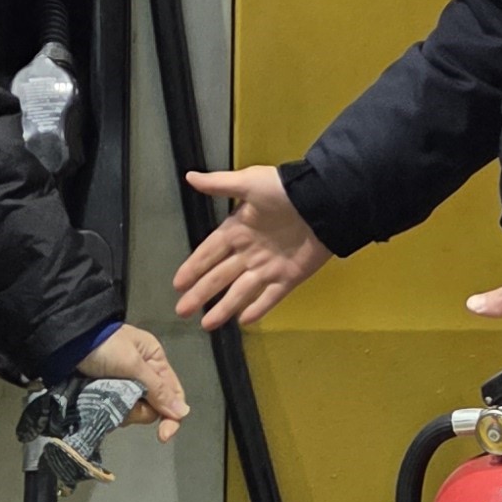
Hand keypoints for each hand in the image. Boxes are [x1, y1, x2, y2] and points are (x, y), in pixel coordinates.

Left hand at [76, 323, 189, 441]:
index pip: (173, 394)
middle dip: (138, 410)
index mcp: (155, 361)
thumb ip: (157, 389)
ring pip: (134, 412)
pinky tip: (99, 401)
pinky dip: (109, 410)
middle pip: (153, 408)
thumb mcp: (133, 363)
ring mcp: (124, 387)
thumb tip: (183, 413)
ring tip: (105, 395)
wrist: (68, 342)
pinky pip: (116, 412)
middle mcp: (143, 375)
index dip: (172, 416)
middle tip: (122, 401)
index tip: (164, 436)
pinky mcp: (107, 395)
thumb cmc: (104, 345)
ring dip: (122, 410)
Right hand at [174, 166, 330, 328]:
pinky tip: (244, 321)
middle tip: (182, 311)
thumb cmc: (284, 190)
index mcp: (237, 230)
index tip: (177, 284)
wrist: (323, 202)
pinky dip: (258, 308)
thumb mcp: (249, 182)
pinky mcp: (289, 277)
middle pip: (219, 277)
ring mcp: (269, 267)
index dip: (193, 267)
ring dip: (224, 307)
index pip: (209, 253)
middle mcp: (249, 252)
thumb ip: (219, 184)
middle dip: (200, 294)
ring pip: (240, 291)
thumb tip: (189, 176)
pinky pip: (271, 296)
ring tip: (207, 325)